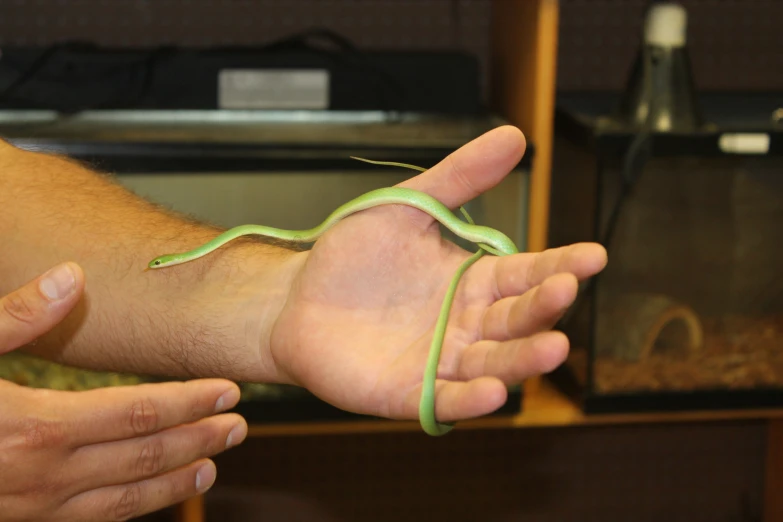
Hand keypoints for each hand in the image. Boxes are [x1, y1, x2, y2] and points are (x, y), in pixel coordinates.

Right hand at [0, 262, 247, 520]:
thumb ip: (14, 317)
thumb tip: (71, 276)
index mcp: (35, 426)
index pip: (138, 412)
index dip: (190, 401)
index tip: (229, 389)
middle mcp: (41, 476)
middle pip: (142, 456)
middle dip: (198, 438)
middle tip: (241, 424)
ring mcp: (30, 509)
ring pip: (122, 500)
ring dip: (174, 481)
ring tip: (213, 464)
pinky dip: (129, 509)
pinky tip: (150, 495)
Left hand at [267, 125, 606, 422]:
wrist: (296, 298)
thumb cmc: (354, 255)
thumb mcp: (409, 207)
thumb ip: (460, 177)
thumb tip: (516, 136)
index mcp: (474, 280)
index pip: (528, 274)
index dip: (561, 266)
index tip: (593, 255)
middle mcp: (467, 323)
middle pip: (517, 319)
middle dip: (544, 307)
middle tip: (566, 290)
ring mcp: (442, 360)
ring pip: (494, 362)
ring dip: (524, 358)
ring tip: (554, 348)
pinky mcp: (411, 393)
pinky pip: (447, 399)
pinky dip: (472, 399)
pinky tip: (494, 392)